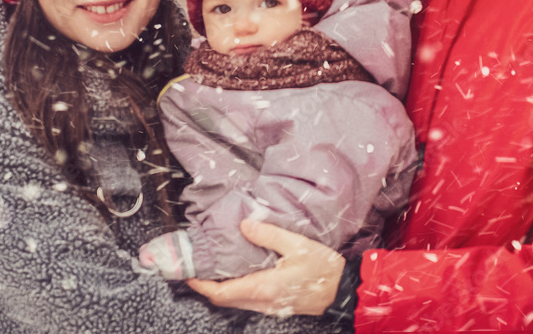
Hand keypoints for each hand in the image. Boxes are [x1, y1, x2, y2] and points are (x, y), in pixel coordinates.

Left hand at [187, 219, 344, 317]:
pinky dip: (237, 289)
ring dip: (222, 288)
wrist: (344, 291)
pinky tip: (240, 273)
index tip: (189, 274)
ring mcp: (270, 307)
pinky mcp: (277, 306)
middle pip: (224, 300)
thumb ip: (269, 234)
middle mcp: (263, 301)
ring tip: (214, 268)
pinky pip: (248, 301)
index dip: (201, 285)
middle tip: (197, 269)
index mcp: (263, 287)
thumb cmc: (323, 269)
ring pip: (236, 302)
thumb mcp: (298, 245)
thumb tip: (244, 225)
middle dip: (207, 287)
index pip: (222, 292)